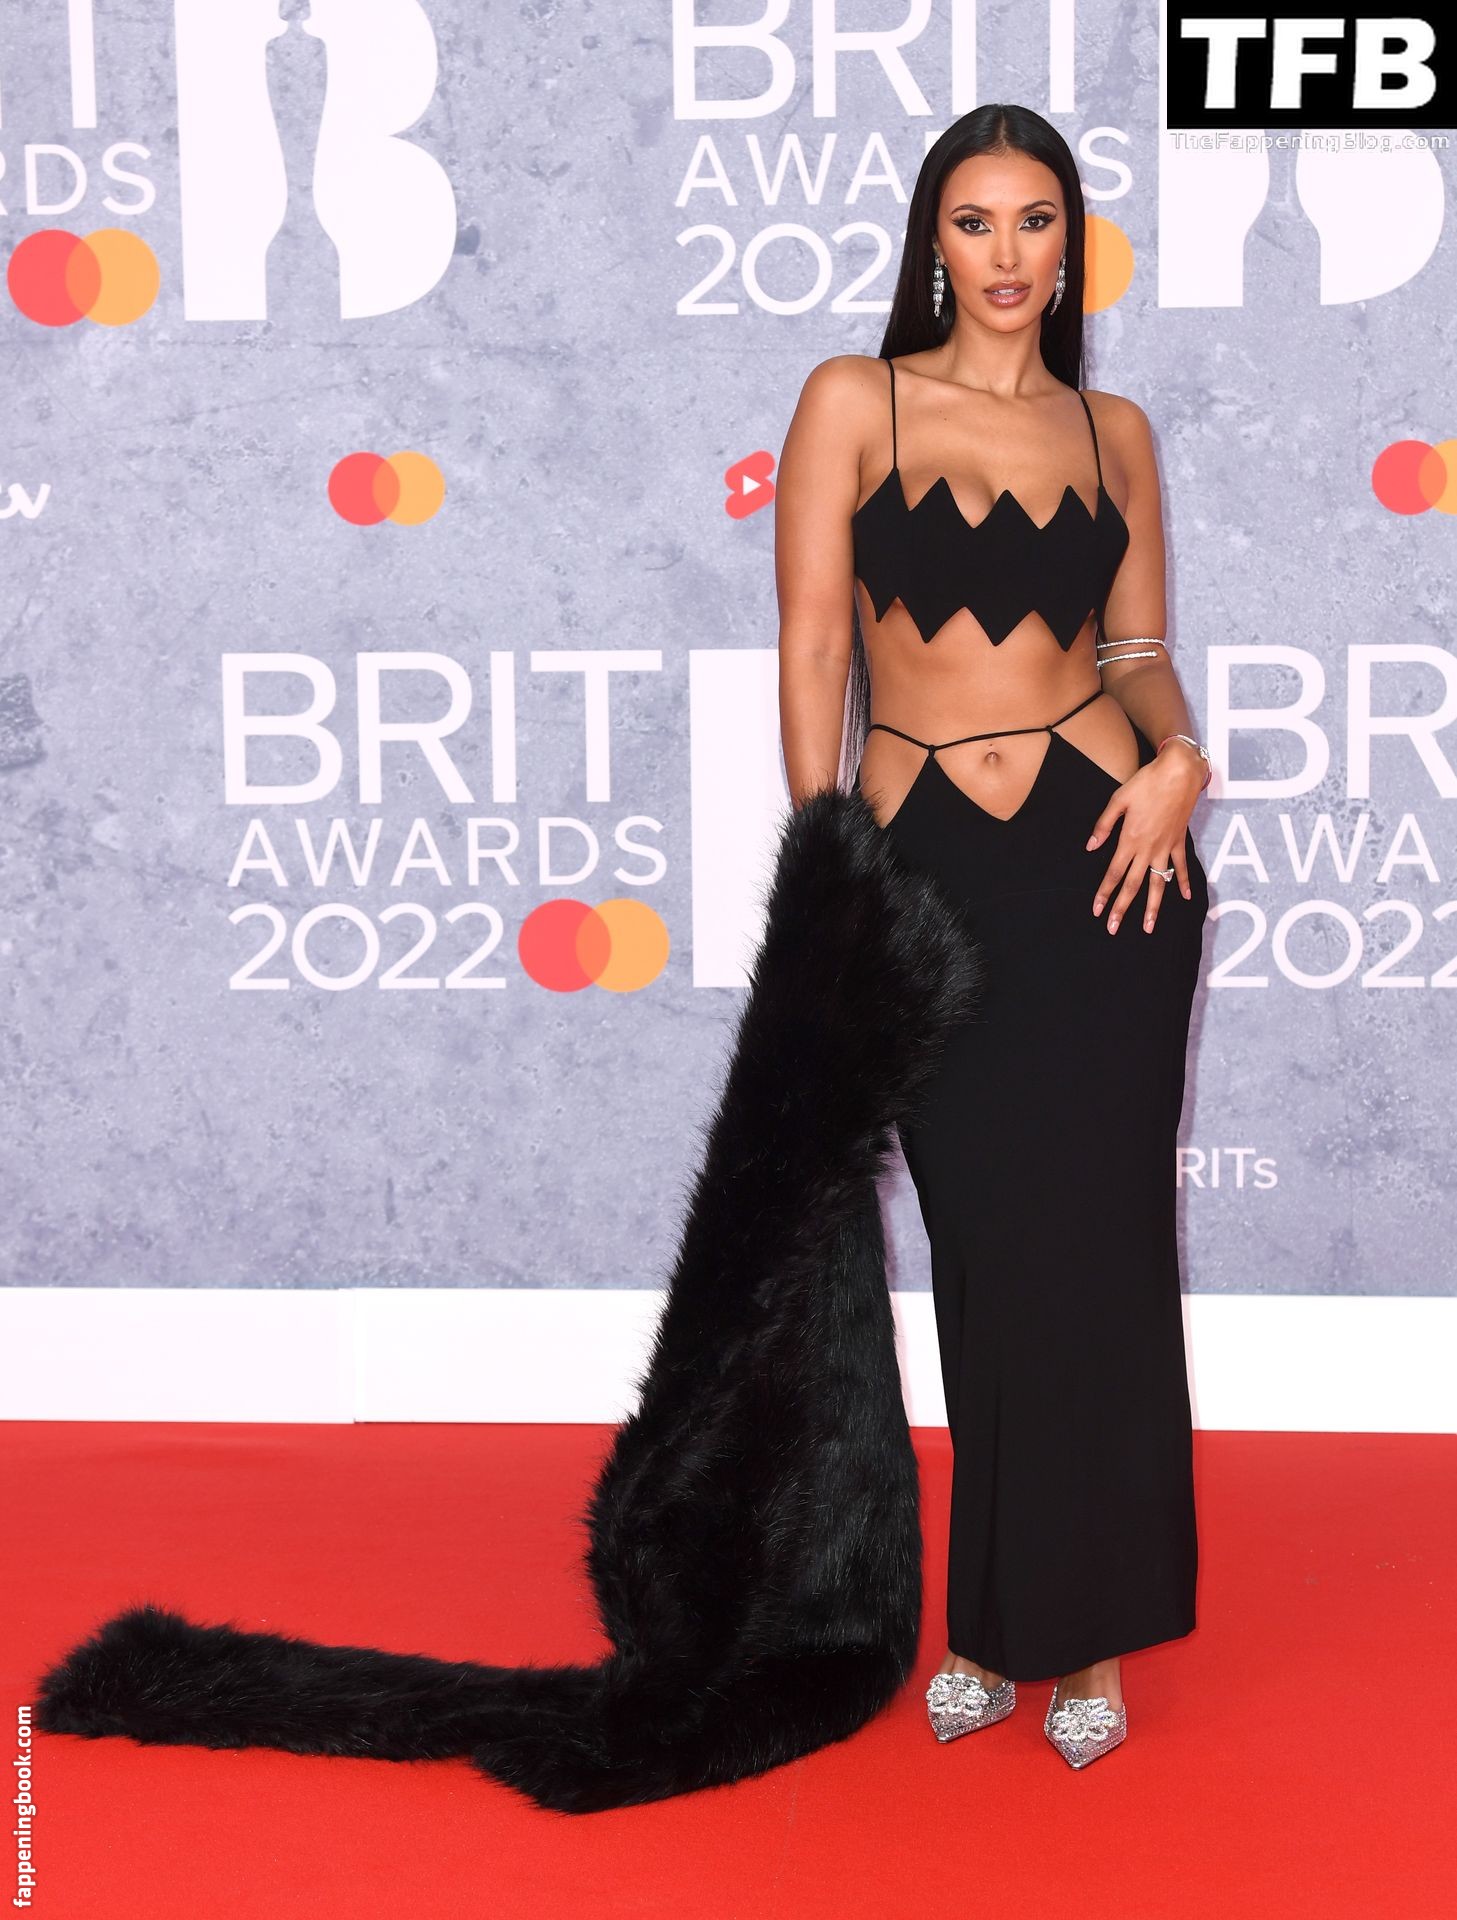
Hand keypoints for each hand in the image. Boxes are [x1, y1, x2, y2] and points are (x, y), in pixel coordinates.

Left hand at [1085, 745, 1203, 933]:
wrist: (1179, 772)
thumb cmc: (1146, 783)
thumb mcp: (1118, 800)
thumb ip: (1104, 826)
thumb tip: (1090, 846)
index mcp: (1129, 840)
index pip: (1114, 874)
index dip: (1104, 893)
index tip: (1096, 911)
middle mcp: (1148, 849)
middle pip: (1133, 885)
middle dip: (1122, 909)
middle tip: (1113, 929)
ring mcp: (1165, 847)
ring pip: (1158, 884)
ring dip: (1153, 907)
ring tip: (1148, 927)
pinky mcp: (1179, 841)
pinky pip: (1182, 867)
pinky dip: (1184, 882)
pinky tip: (1185, 898)